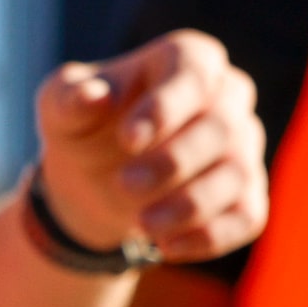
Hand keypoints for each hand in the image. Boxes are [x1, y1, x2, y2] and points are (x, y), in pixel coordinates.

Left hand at [34, 31, 265, 266]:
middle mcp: (227, 97)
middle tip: (123, 185)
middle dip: (173, 161)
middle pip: (222, 125)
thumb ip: (69, 97)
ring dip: (191, 205)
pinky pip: (247, 216)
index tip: (128, 139)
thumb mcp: (60, 109)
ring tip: (142, 225)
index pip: (195, 70)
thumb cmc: (85, 128)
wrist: (96, 180)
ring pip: (237, 173)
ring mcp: (243, 146)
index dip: (167, 105)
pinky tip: (167, 247)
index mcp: (187, 59)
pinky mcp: (247, 193)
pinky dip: (210, 236)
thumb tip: (94, 96)